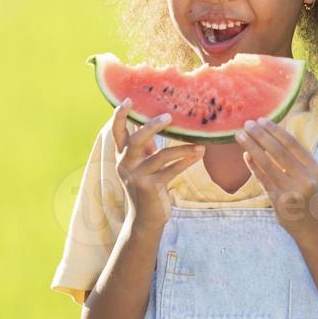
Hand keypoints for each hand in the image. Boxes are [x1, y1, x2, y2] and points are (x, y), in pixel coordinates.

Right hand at [110, 99, 203, 232]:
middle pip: (136, 140)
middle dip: (152, 126)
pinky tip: (198, 156)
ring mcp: (137, 177)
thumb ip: (147, 147)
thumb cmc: (148, 186)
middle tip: (169, 116)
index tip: (129, 99)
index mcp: (122, 156)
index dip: (120, 115)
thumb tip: (160, 122)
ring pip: (160, 156)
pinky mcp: (150, 187)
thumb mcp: (143, 164)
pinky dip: (186, 162)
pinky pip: (171, 171)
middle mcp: (126, 165)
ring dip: (183, 149)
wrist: (145, 218)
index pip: (117, 132)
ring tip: (200, 145)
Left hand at [235, 116, 317, 236]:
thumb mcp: (309, 175)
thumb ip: (294, 159)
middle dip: (260, 135)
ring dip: (251, 147)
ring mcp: (290, 190)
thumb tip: (270, 135)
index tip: (262, 119)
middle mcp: (304, 178)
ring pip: (267, 164)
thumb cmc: (308, 195)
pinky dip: (253, 166)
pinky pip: (262, 179)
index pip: (292, 144)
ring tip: (240, 135)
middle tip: (247, 123)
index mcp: (313, 168)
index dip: (275, 130)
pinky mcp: (278, 201)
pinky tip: (245, 155)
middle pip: (278, 151)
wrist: (314, 226)